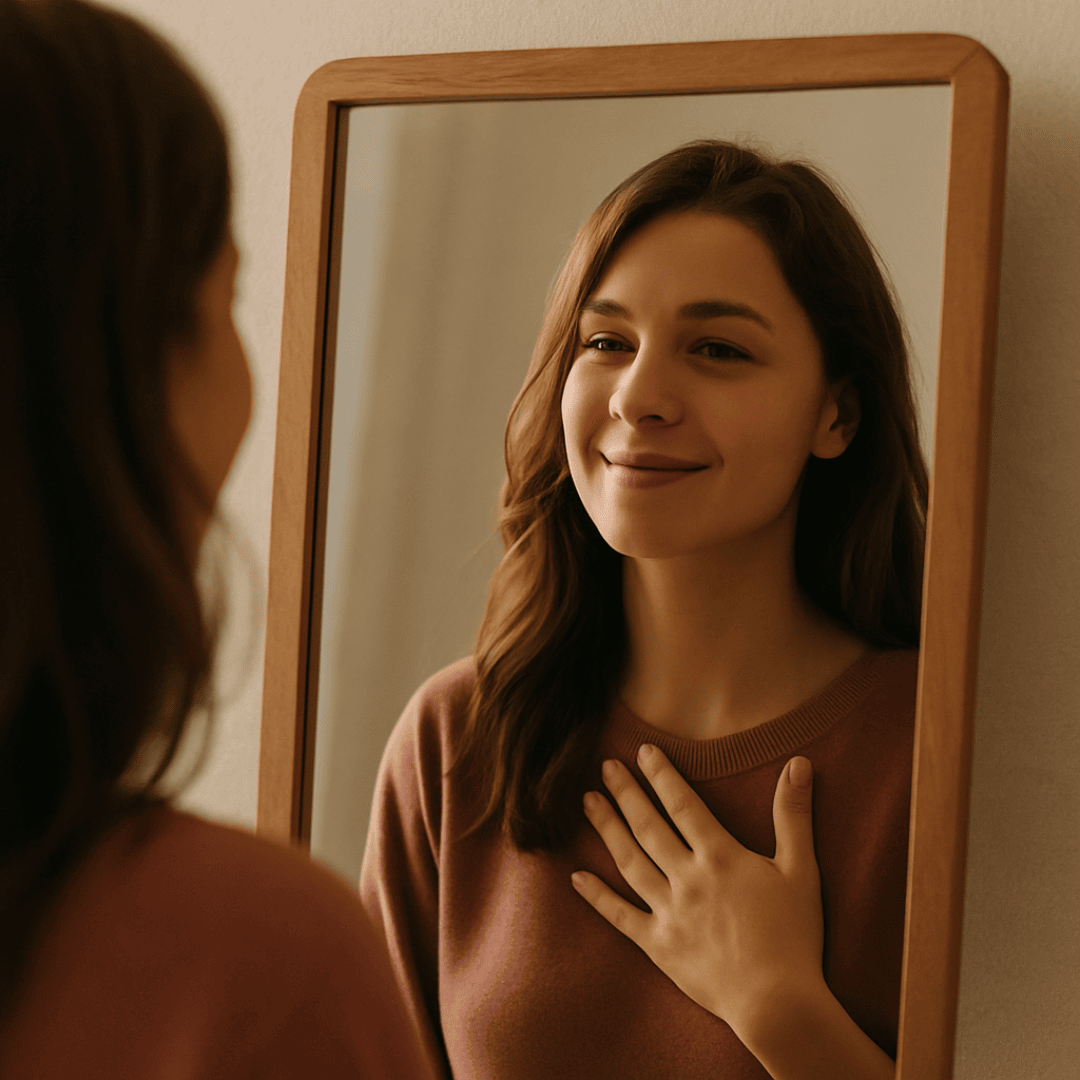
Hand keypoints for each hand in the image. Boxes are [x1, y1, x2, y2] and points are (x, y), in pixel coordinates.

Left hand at [571, 746, 825, 1040]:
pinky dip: (597, 896)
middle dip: (626, 792)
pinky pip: (620, 915)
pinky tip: (576, 876)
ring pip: (629, 861)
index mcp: (720, 857)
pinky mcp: (658, 945)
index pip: (683, 804)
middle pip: (648, 826)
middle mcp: (687, 878)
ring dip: (606, 829)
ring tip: (588, 802)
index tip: (642, 750)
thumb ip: (794, 815)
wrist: (779, 1004)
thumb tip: (799, 762)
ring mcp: (669, 912)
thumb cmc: (795, 937)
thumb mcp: (802, 871)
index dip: (662, 775)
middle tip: (605, 766)